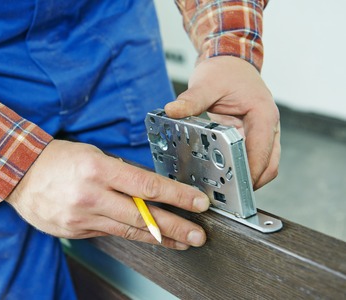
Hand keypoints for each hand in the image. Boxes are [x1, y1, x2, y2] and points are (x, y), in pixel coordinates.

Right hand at [7, 140, 209, 248]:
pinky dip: (132, 236)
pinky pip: (109, 234)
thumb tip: (147, 188)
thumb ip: (120, 173)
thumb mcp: (92, 154)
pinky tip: (148, 238)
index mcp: (97, 169)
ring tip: (180, 242)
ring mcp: (82, 217)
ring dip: (158, 238)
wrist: (20, 174)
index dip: (177, 196)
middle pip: (142, 215)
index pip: (146, 186)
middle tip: (198, 235)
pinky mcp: (75, 231)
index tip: (197, 202)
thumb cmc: (57, 159)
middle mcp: (91, 195)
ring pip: (129, 231)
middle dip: (175, 227)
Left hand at [165, 56, 279, 188]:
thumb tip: (173, 111)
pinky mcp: (251, 135)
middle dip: (250, 183)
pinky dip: (240, 167)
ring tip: (224, 190)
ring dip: (247, 177)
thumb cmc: (223, 70)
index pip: (262, 153)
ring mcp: (262, 132)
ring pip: (263, 165)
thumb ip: (191, 100)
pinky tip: (221, 173)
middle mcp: (268, 126)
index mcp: (263, 115)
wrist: (230, 61)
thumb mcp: (205, 83)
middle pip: (268, 166)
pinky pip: (251, 158)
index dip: (249, 174)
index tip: (233, 189)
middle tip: (228, 197)